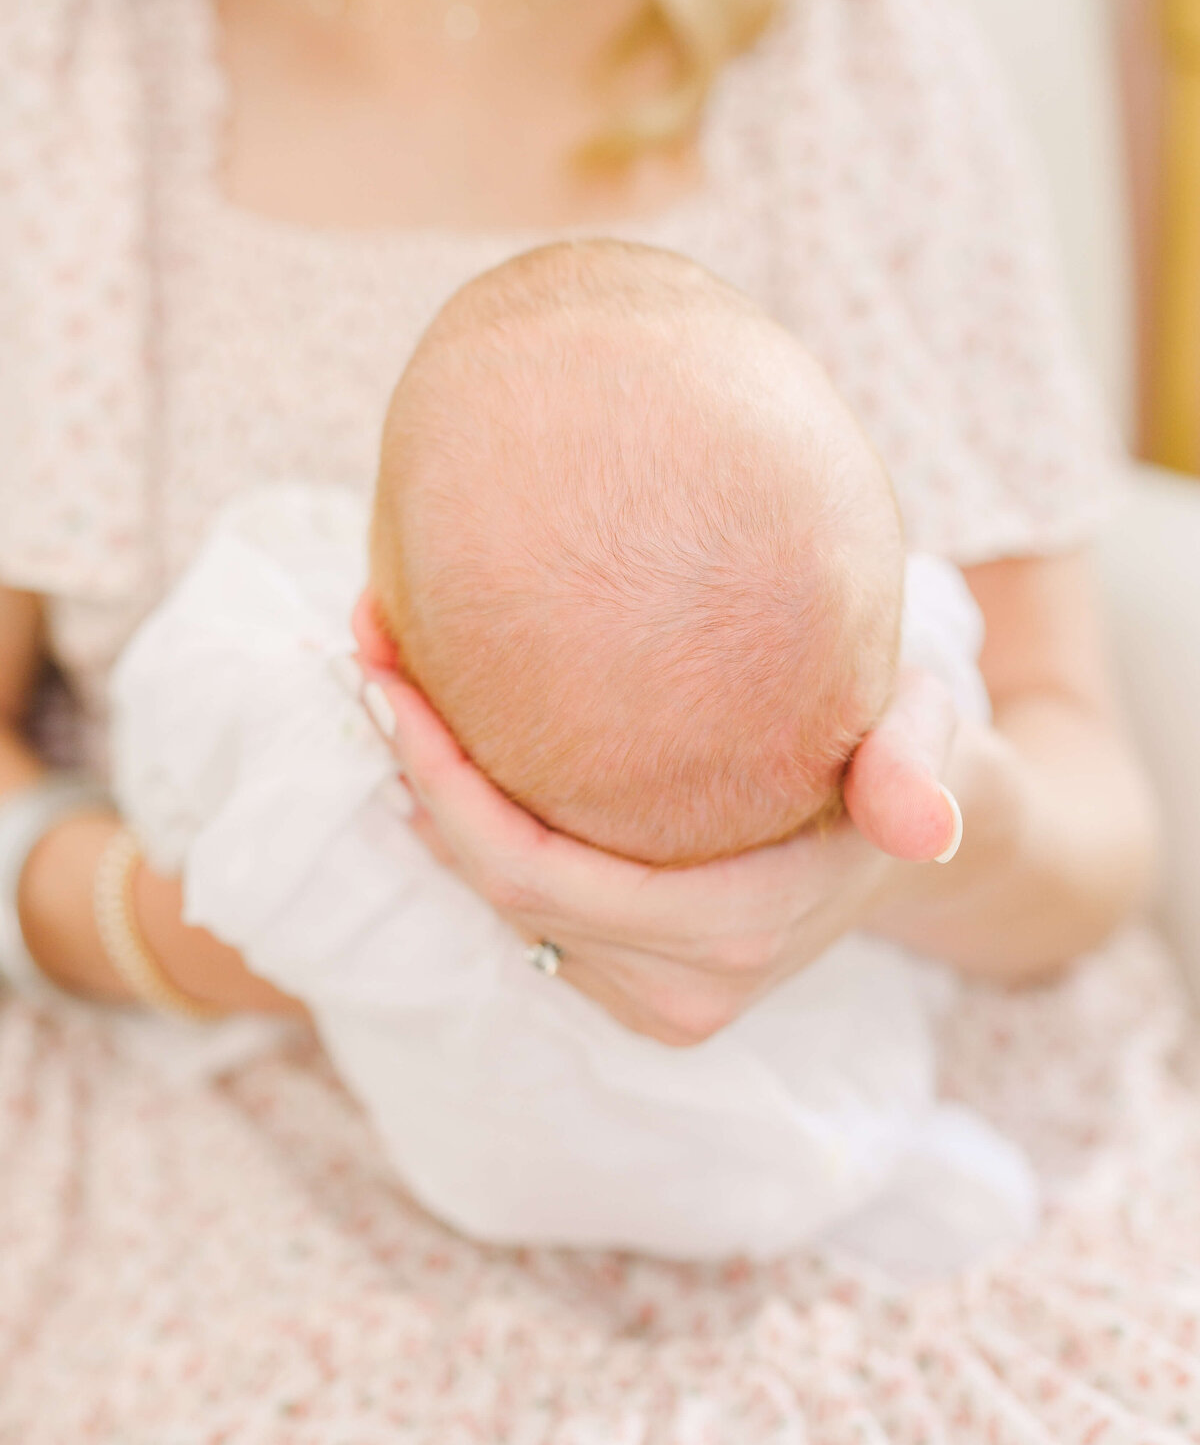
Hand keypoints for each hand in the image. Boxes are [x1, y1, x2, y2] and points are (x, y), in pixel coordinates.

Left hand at [358, 666, 964, 1046]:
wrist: (906, 837)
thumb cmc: (902, 754)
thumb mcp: (925, 737)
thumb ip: (918, 770)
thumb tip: (923, 819)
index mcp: (733, 934)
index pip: (537, 875)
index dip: (444, 786)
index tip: (390, 679)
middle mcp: (680, 991)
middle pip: (496, 891)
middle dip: (414, 771)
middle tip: (368, 643)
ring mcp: (649, 999)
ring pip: (495, 907)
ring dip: (425, 795)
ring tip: (384, 668)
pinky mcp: (626, 982)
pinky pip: (518, 910)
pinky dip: (464, 828)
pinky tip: (433, 736)